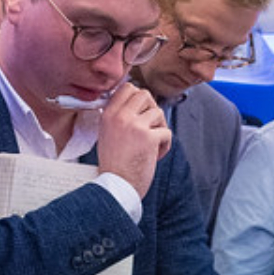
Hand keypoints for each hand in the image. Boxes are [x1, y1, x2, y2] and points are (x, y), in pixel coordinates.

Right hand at [96, 82, 171, 198]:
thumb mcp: (107, 134)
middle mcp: (120, 116)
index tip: (141, 112)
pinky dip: (164, 145)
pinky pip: (167, 133)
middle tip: (149, 127)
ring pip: (158, 112)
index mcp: (108, 114)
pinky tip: (154, 156)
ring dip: (159, 129)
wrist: (116, 186)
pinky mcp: (148, 138)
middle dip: (151, 110)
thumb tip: (137, 102)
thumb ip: (119, 116)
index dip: (139, 98)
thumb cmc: (114, 164)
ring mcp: (135, 126)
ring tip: (151, 145)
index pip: (128, 87)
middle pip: (145, 94)